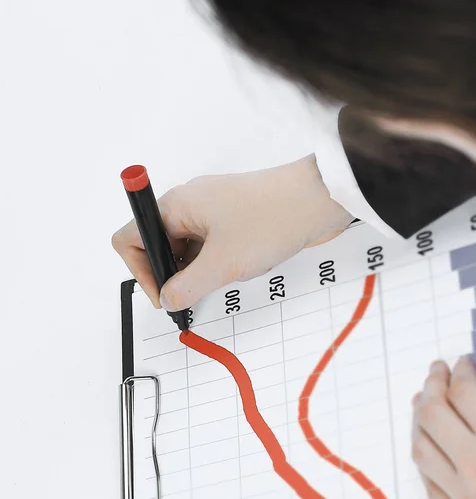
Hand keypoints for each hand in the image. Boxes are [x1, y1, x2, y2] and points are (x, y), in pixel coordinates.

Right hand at [112, 155, 353, 310]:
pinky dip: (224, 261)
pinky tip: (247, 264)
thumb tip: (168, 299)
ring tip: (231, 272)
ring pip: (192, 248)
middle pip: (162, 245)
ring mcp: (216, 210)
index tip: (166, 296)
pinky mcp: (238, 218)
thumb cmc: (269, 220)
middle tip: (199, 293)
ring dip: (204, 269)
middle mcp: (191, 204)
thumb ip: (186, 287)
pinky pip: (217, 246)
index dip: (140, 271)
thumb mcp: (222, 263)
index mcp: (176, 205)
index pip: (132, 238)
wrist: (320, 199)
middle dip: (177, 274)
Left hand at [411, 357, 475, 498]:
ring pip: (422, 447)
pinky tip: (429, 447)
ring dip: (418, 419)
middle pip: (432, 413)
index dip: (460, 371)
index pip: (463, 391)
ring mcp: (467, 497)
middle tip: (437, 372)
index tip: (463, 363)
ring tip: (422, 402)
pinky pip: (430, 484)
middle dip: (432, 385)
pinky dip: (424, 458)